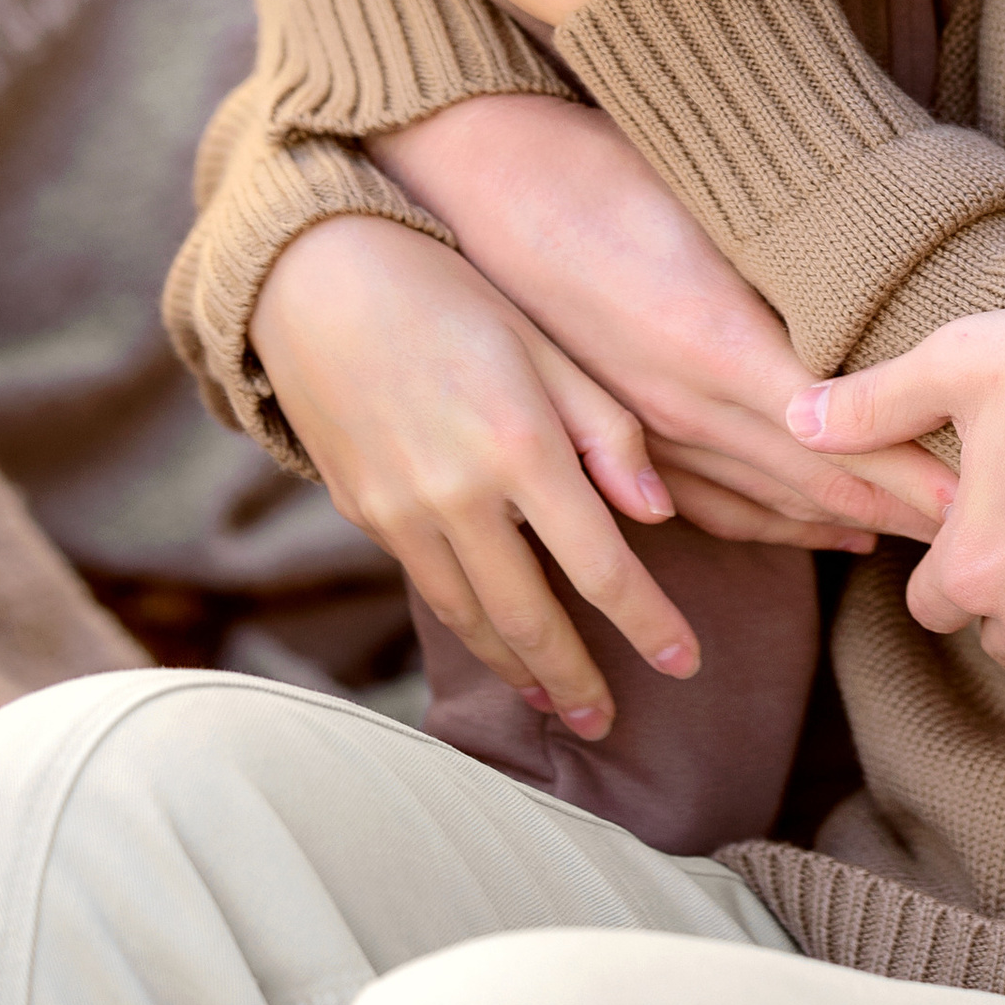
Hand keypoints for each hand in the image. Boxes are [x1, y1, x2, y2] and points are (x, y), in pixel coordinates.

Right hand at [250, 213, 695, 738]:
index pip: (600, 563)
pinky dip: (468, 629)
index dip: (647, 622)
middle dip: (575, 678)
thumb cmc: (454, 293)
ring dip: (518, 670)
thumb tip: (659, 512)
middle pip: (529, 615)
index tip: (685, 664)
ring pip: (471, 618)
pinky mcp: (364, 514)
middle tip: (609, 725)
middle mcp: (457, 493)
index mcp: (519, 445)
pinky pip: (430, 588)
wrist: (319, 278)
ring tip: (555, 704)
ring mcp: (402, 511)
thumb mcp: (547, 343)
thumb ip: (606, 429)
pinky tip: (494, 646)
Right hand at [378, 94, 954, 548]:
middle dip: (897, 510)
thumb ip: (775, 292)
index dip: (908, 471)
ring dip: (842, 522)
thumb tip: (854, 354)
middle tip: (979, 531)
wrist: (480, 180)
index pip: (836, 431)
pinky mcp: (610, 432)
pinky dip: (773, 523)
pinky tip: (823, 532)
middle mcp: (677, 407)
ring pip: (761, 503)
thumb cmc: (599, 168)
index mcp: (712, 346)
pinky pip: (706, 504)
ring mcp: (638, 430)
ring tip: (921, 543)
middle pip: (811, 480)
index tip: (976, 498)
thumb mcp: (702, 212)